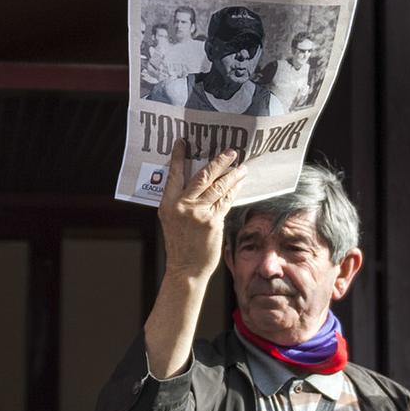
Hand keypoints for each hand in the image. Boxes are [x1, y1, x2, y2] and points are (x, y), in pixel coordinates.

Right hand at [156, 137, 246, 284]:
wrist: (185, 268)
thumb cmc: (180, 244)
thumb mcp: (172, 220)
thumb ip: (181, 202)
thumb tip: (200, 183)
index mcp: (168, 204)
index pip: (173, 175)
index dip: (178, 157)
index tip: (183, 142)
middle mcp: (182, 206)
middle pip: (202, 176)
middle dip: (218, 162)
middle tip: (230, 152)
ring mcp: (198, 213)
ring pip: (218, 187)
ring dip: (232, 175)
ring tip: (241, 167)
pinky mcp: (212, 221)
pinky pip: (226, 201)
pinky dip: (234, 191)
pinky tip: (240, 184)